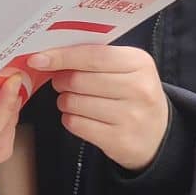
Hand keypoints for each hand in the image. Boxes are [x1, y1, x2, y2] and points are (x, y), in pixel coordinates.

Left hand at [27, 46, 170, 172]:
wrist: (157, 135)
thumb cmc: (133, 94)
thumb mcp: (127, 69)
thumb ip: (96, 58)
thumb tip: (50, 54)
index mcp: (139, 63)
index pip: (92, 55)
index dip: (62, 56)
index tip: (38, 59)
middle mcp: (138, 89)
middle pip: (79, 80)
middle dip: (61, 80)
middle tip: (61, 81)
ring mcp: (130, 116)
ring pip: (73, 102)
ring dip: (65, 100)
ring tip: (75, 100)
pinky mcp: (118, 140)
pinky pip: (75, 124)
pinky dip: (70, 118)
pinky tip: (80, 116)